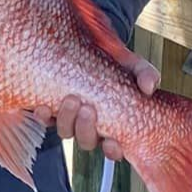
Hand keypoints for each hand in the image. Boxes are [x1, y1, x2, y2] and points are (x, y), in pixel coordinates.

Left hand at [34, 56, 158, 161]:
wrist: (87, 41)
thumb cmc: (112, 59)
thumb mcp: (131, 64)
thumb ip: (144, 74)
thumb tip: (149, 86)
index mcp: (113, 122)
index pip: (114, 148)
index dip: (113, 150)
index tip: (113, 141)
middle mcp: (90, 124)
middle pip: (87, 141)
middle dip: (86, 129)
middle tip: (88, 109)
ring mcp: (70, 117)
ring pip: (66, 132)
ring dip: (66, 120)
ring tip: (70, 99)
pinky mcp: (51, 107)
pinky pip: (45, 119)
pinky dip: (42, 116)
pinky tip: (42, 107)